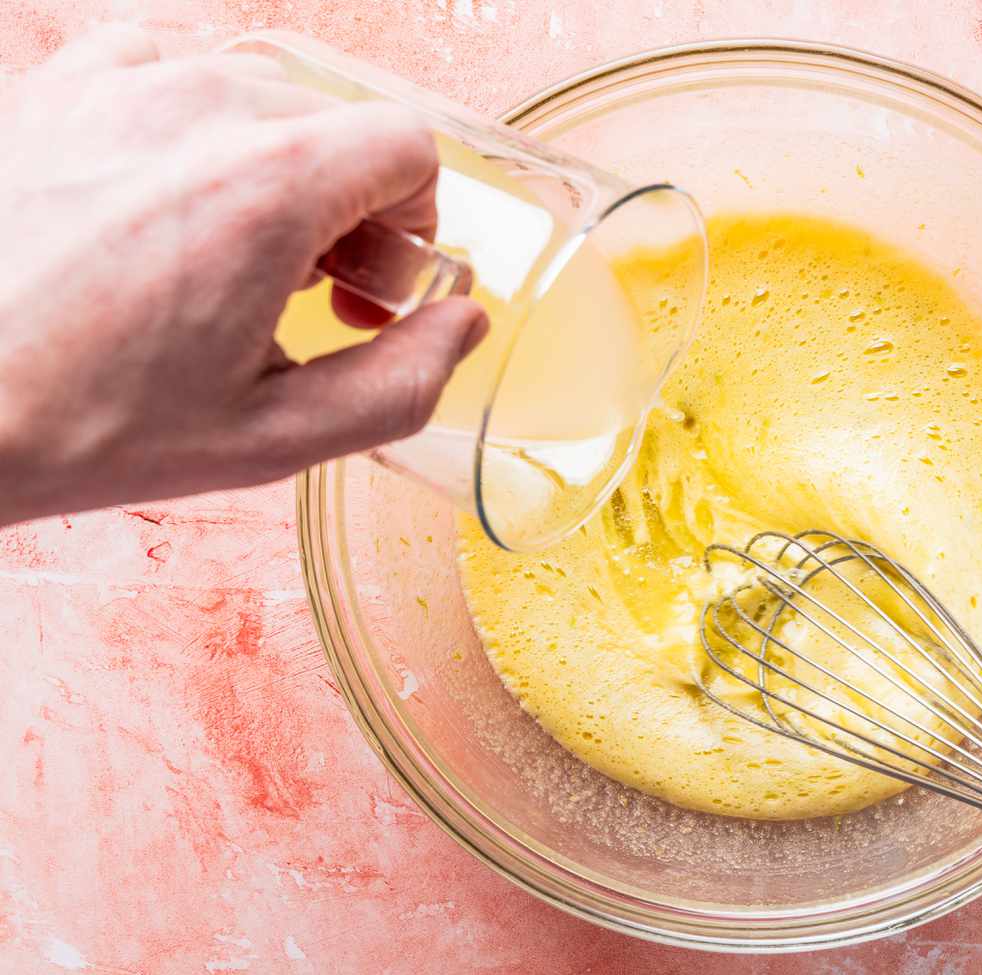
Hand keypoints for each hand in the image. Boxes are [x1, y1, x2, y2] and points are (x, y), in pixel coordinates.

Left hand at [0, 25, 488, 526]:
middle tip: (309, 290)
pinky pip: (165, 67)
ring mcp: (117, 85)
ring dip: (274, 166)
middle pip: (339, 122)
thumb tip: (461, 323)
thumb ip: (402, 383)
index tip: (375, 279)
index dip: (414, 219)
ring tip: (230, 253)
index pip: (408, 145)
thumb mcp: (272, 438)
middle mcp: (198, 107)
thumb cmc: (83, 424)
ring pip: (259, 95)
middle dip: (349, 205)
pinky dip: (187, 126)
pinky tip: (163, 200)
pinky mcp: (57, 86)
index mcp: (269, 188)